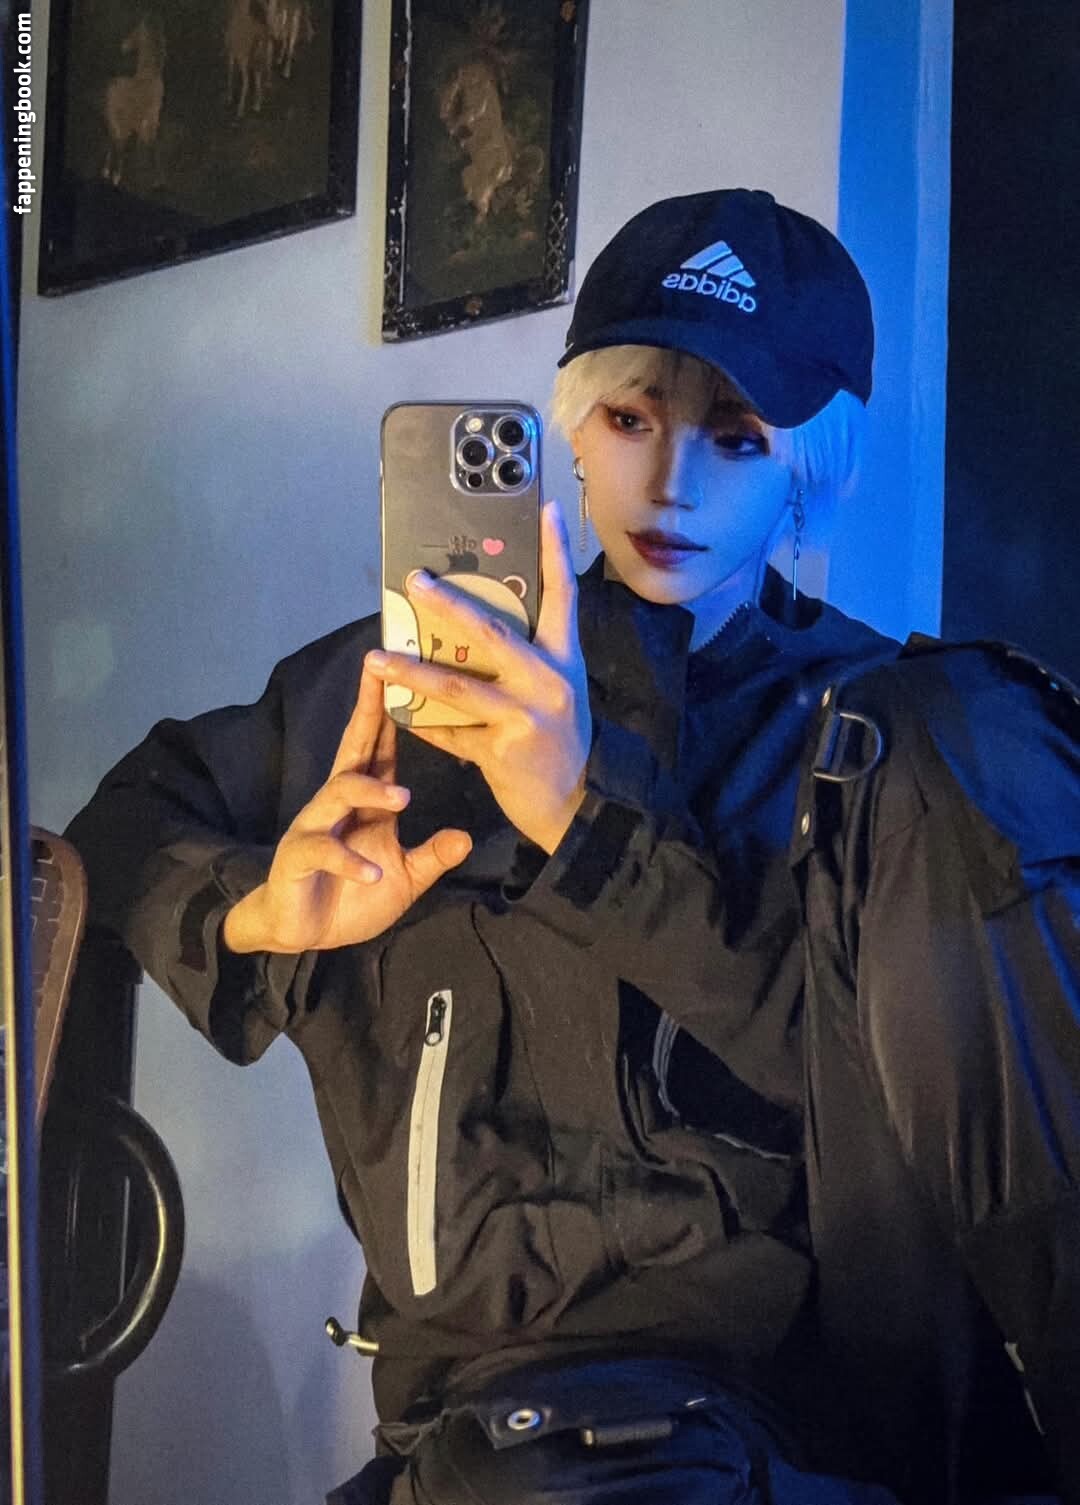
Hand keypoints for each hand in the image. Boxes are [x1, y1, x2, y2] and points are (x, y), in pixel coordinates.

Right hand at [222, 666, 471, 953]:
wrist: (303, 932)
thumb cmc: (353, 895)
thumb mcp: (405, 877)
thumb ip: (433, 855)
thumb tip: (467, 837)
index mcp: (366, 802)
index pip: (380, 746)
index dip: (391, 711)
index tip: (405, 671)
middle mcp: (338, 804)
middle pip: (353, 747)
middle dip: (367, 711)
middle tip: (380, 677)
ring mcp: (315, 827)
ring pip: (338, 792)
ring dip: (369, 791)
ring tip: (401, 798)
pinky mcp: (297, 857)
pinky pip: (322, 850)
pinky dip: (349, 861)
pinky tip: (371, 873)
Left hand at [364, 501, 590, 854]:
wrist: (571, 807)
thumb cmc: (559, 743)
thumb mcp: (556, 692)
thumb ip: (525, 660)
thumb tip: (473, 624)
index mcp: (563, 660)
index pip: (562, 595)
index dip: (555, 551)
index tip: (544, 509)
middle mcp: (547, 683)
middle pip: (491, 633)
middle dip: (448, 606)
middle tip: (414, 582)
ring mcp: (524, 718)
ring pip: (457, 686)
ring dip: (411, 671)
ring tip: (377, 658)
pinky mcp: (500, 752)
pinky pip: (449, 733)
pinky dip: (422, 724)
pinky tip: (397, 712)